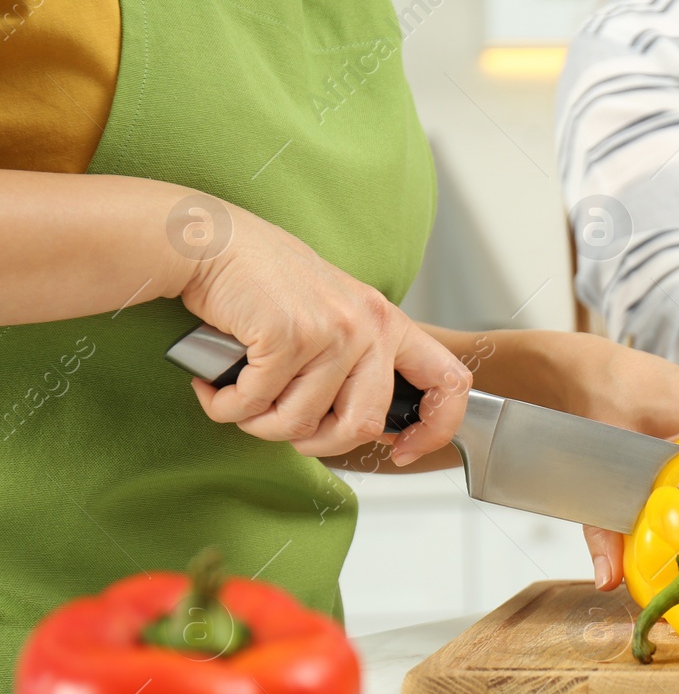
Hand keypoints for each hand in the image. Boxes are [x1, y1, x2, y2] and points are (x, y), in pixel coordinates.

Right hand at [180, 205, 469, 465]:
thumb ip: (358, 362)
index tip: (403, 451)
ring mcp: (331, 331)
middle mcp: (368, 326)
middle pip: (362, 425)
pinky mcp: (287, 336)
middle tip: (281, 425)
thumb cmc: (266, 284)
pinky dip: (226, 407)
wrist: (212, 242)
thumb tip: (369, 426)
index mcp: (388, 323)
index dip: (434, 429)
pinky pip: (256, 405)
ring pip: (300, 423)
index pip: (450, 382)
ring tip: (240, 399)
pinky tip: (215, 387)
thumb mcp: (335, 316)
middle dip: (315, 443)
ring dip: (259, 424)